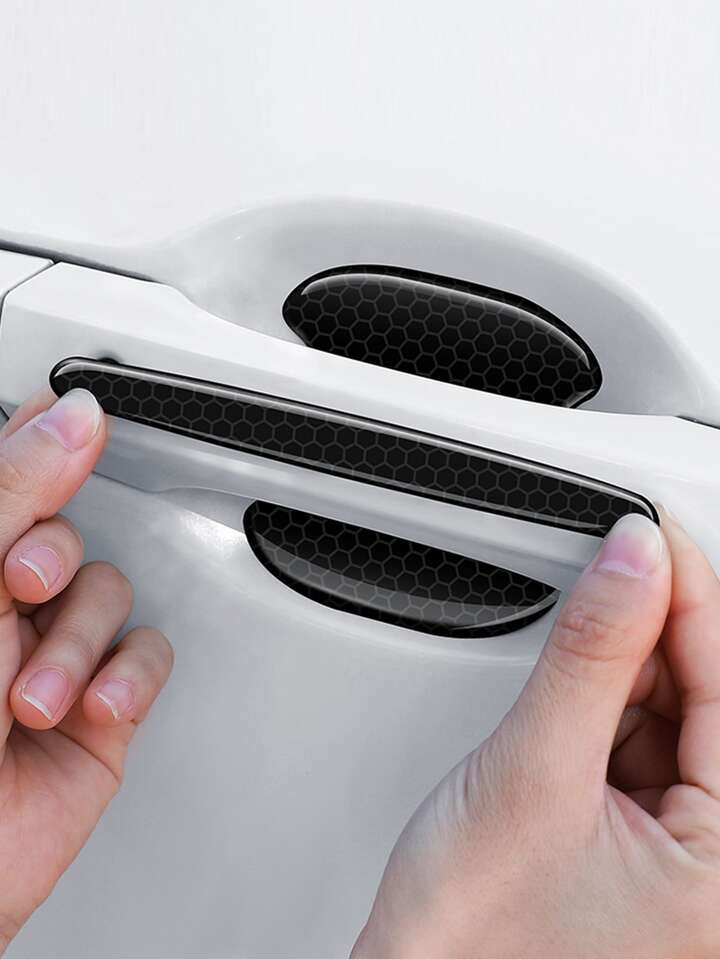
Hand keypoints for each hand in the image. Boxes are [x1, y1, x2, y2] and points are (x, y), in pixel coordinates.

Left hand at [0, 389, 171, 950]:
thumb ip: (16, 493)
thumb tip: (73, 415)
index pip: (13, 480)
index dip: (41, 449)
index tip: (74, 427)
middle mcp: (2, 608)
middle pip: (71, 532)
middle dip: (55, 564)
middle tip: (20, 591)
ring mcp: (52, 658)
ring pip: (114, 594)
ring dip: (82, 643)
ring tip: (35, 695)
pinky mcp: (100, 710)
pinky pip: (149, 656)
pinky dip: (131, 676)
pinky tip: (95, 705)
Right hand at [353, 511, 719, 957]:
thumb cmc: (472, 942)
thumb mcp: (534, 773)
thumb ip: (591, 657)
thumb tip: (634, 561)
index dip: (694, 595)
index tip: (653, 532)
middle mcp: (719, 866)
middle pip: (709, 700)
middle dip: (655, 633)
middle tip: (603, 580)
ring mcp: (683, 855)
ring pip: (675, 716)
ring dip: (627, 670)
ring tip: (567, 673)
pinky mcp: (640, 840)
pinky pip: (643, 745)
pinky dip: (608, 706)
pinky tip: (573, 700)